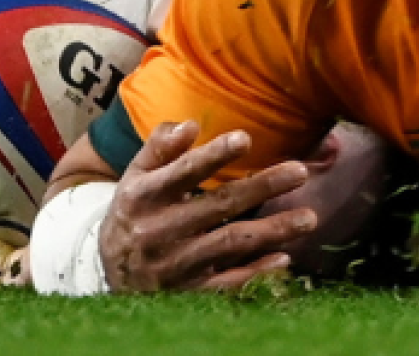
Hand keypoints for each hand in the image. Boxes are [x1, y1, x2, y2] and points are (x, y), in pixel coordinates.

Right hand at [98, 121, 315, 292]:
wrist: (109, 273)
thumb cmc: (133, 211)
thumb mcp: (136, 175)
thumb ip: (160, 146)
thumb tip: (192, 125)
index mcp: (143, 195)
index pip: (182, 172)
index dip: (213, 156)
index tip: (246, 139)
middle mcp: (158, 230)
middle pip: (218, 206)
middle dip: (262, 187)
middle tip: (301, 171)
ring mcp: (174, 264)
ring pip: (230, 244)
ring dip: (273, 231)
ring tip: (310, 218)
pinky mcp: (186, 294)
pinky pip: (226, 284)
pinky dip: (256, 273)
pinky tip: (284, 258)